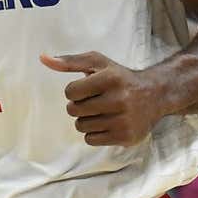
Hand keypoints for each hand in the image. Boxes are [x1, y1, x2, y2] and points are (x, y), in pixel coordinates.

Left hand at [40, 51, 163, 146]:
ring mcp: (123, 120)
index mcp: (110, 78)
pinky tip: (107, 122)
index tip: (87, 88)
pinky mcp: (125, 137)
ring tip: (102, 111)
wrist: (155, 95)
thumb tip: (42, 58)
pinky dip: (94, 132)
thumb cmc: (119, 77)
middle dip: (79, 106)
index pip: (70, 92)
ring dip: (86, 120)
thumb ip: (69, 61)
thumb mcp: (97, 63)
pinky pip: (91, 140)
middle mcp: (119, 99)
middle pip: (74, 111)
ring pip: (81, 126)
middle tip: (95, 100)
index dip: (74, 91)